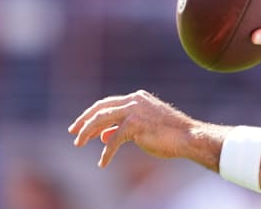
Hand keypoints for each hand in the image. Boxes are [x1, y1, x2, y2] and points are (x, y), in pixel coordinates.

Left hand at [68, 90, 195, 167]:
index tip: (80, 124)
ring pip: (101, 120)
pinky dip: (106, 153)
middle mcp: (134, 100)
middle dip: (84, 120)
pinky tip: (102, 163)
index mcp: (137, 97)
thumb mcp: (143, 129)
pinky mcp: (135, 124)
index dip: (91, 114)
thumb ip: (123, 128)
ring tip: (79, 144)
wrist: (188, 137)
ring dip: (87, 133)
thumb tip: (103, 135)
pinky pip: (113, 140)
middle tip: (73, 132)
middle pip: (100, 108)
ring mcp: (134, 111)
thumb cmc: (169, 134)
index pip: (108, 103)